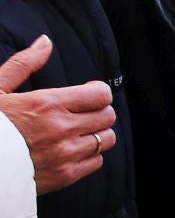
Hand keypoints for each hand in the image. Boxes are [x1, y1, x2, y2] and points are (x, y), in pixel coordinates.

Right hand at [0, 36, 115, 193]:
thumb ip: (24, 64)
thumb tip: (45, 42)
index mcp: (47, 104)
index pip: (100, 94)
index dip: (97, 92)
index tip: (88, 94)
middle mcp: (61, 128)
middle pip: (107, 116)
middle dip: (99, 112)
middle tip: (83, 113)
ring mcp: (65, 154)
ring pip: (106, 139)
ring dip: (96, 134)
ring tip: (79, 132)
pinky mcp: (64, 176)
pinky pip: (96, 162)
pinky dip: (90, 155)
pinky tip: (73, 151)